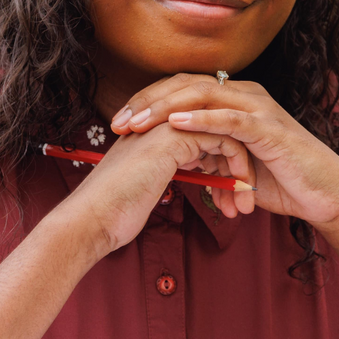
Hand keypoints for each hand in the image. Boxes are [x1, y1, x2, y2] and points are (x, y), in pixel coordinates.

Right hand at [56, 120, 255, 257]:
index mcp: (154, 132)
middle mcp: (161, 121)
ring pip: (225, 135)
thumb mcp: (145, 185)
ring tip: (243, 206)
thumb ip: (161, 174)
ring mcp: (167, 124)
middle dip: (236, 167)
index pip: (202, 136)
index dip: (221, 164)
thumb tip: (178, 182)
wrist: (94, 217)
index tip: (231, 196)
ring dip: (240, 171)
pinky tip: (238, 192)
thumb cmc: (115, 211)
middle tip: (245, 201)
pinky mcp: (176, 135)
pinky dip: (237, 166)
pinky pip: (224, 139)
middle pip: (216, 132)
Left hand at [109, 74, 338, 233]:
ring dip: (165, 108)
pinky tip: (176, 125)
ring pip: (202, 96)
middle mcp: (244, 95)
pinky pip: (229, 118)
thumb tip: (173, 161)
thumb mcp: (232, 166)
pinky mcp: (269, 128)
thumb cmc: (280, 181)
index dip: (147, 102)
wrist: (323, 195)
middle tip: (117, 122)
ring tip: (138, 123)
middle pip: (185, 85)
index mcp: (233, 100)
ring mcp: (258, 108)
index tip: (117, 123)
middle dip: (147, 103)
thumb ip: (206, 156)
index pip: (180, 90)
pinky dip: (201, 120)